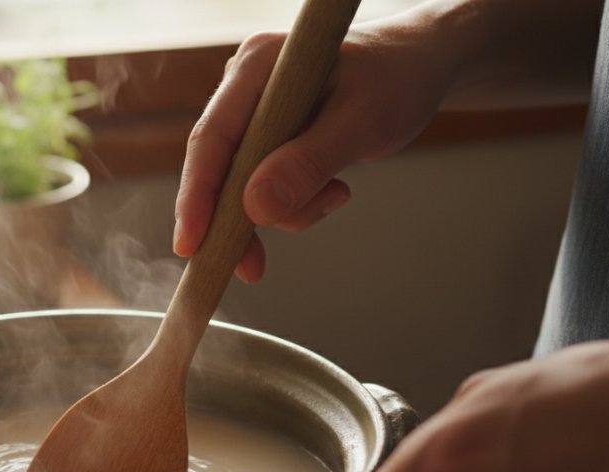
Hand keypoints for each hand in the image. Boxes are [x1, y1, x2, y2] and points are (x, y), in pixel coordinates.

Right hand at [173, 20, 457, 282]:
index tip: (191, 243)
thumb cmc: (396, 80)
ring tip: (337, 193)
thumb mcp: (361, 122)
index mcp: (256, 67)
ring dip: (288, 209)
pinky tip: (333, 188)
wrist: (417, 70)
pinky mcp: (266, 141)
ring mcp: (253, 117)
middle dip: (238, 220)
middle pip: (218, 168)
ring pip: (243, 187)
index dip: (197, 194)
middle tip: (251, 267)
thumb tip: (257, 208)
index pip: (211, 138)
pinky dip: (296, 204)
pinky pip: (264, 189)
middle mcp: (244, 90)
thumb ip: (309, 163)